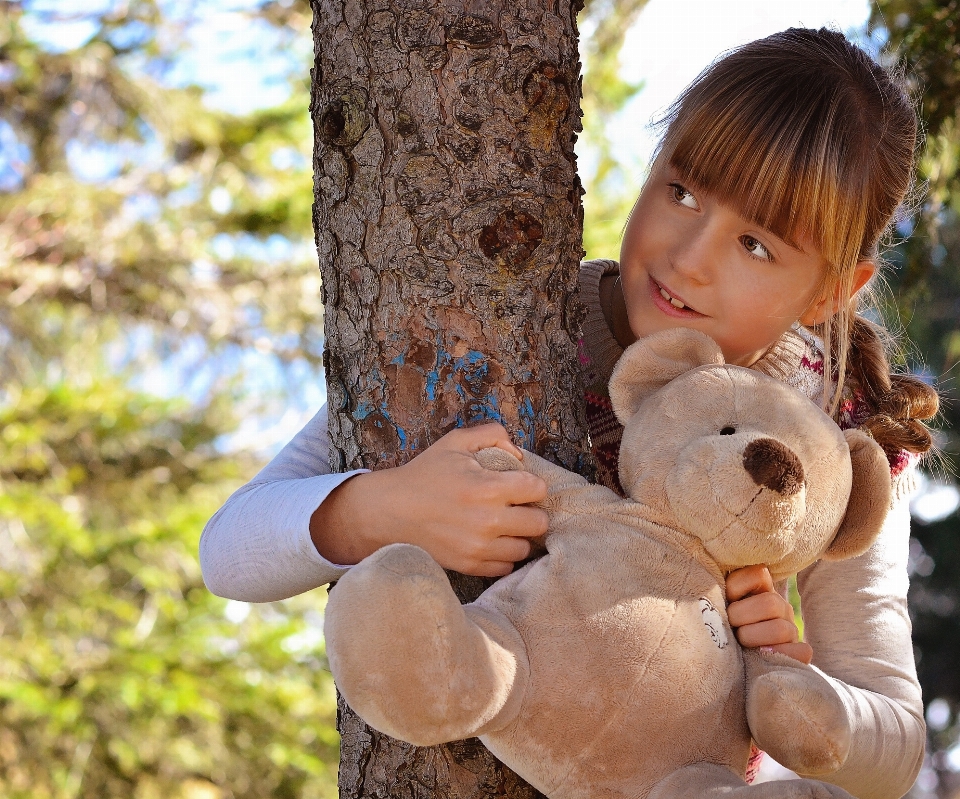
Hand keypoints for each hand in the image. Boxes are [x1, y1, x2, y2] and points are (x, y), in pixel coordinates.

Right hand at [310, 423, 549, 576]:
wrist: (390, 511)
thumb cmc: (425, 474)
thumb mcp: (455, 441)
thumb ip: (492, 434)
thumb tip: (519, 454)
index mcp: (488, 487)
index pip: (538, 489)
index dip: (532, 484)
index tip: (519, 485)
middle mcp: (488, 520)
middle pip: (539, 523)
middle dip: (530, 511)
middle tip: (515, 506)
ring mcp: (479, 547)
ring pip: (524, 548)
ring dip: (518, 535)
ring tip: (504, 525)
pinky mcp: (469, 566)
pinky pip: (505, 567)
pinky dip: (502, 555)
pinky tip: (491, 541)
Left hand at [726, 565, 812, 663]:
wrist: (733, 663)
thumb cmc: (719, 627)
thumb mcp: (718, 604)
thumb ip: (717, 589)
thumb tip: (705, 576)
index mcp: (760, 589)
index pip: (758, 574)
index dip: (735, 587)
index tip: (725, 599)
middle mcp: (779, 606)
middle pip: (770, 603)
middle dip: (740, 615)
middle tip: (729, 623)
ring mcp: (791, 629)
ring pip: (781, 629)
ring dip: (753, 637)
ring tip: (740, 642)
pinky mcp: (799, 652)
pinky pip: (801, 651)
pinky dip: (780, 654)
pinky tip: (762, 655)